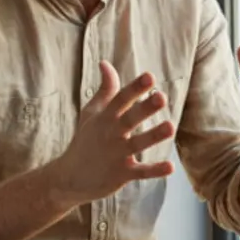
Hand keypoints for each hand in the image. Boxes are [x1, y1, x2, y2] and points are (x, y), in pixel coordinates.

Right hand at [49, 61, 174, 206]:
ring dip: (153, 136)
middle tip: (162, 97)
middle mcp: (111, 134)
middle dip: (145, 108)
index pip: (121, 99)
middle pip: (130, 118)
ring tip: (171, 126)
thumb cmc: (85, 140)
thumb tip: (105, 62)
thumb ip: (105, 89)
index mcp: (105, 117)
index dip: (135, 88)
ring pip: (138, 143)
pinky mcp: (121, 174)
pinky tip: (170, 166)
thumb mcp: (92, 112)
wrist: (69, 177)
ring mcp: (116, 154)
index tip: (150, 76)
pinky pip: (140, 172)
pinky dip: (154, 170)